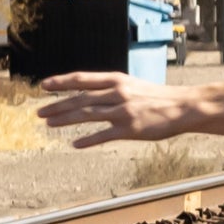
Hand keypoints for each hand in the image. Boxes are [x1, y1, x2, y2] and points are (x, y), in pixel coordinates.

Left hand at [35, 72, 197, 146]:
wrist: (184, 106)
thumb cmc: (158, 97)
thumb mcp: (133, 85)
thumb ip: (112, 89)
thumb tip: (89, 94)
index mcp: (117, 80)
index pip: (82, 79)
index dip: (61, 82)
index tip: (44, 86)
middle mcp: (117, 93)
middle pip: (80, 99)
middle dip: (57, 105)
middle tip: (39, 112)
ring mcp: (123, 111)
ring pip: (87, 114)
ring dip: (65, 119)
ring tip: (49, 124)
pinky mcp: (130, 129)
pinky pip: (104, 135)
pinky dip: (88, 140)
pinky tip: (75, 144)